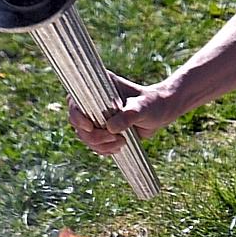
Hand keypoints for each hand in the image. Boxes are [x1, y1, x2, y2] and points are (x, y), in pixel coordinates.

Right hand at [67, 74, 185, 154]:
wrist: (161, 113)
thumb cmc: (153, 104)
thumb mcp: (142, 108)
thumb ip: (128, 115)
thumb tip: (111, 128)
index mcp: (99, 87)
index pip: (75, 100)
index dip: (77, 115)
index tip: (90, 127)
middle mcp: (93, 101)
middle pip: (77, 123)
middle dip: (93, 135)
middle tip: (114, 138)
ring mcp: (96, 116)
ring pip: (84, 136)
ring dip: (100, 145)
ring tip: (121, 142)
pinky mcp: (102, 130)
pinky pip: (94, 144)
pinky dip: (104, 149)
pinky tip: (118, 147)